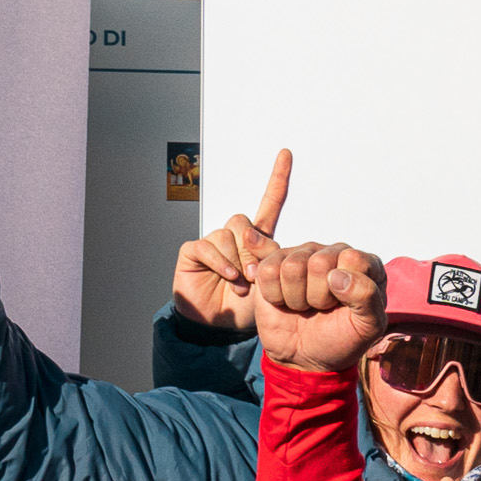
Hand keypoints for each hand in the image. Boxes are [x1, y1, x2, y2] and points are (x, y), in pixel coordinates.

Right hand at [167, 150, 294, 336]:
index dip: (277, 178)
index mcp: (257, 240)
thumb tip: (255, 239)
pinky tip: (230, 278)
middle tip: (256, 276)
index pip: (269, 203)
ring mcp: (213, 242)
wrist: (220, 326)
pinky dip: (222, 263)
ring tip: (241, 284)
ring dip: (238, 260)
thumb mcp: (269, 284)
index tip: (286, 153)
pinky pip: (208, 246)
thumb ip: (269, 259)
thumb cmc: (247, 306)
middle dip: (253, 250)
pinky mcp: (194, 251)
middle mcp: (235, 236)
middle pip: (244, 221)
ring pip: (228, 234)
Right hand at [251, 242, 387, 374]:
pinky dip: (275, 296)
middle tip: (322, 308)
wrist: (306, 358)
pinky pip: (268, 271)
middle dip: (318, 296)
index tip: (346, 306)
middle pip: (319, 263)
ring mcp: (302, 255)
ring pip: (292, 267)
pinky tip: (285, 301)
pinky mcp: (273, 263)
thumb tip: (337, 275)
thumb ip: (367, 297)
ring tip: (305, 306)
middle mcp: (332, 253)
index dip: (346, 289)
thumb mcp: (368, 326)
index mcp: (363, 264)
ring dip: (296, 298)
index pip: (353, 259)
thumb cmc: (341, 338)